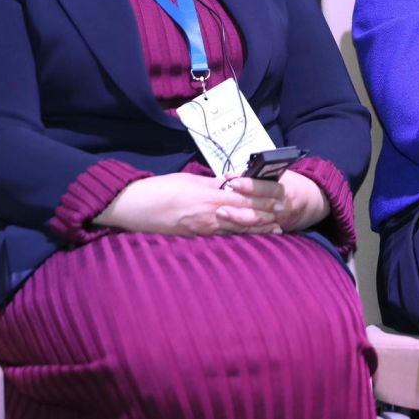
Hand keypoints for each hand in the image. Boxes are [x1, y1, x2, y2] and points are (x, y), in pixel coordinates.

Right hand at [95, 172, 285, 236]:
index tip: (281, 194)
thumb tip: (232, 181)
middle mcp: (210, 214)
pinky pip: (223, 237)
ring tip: (276, 227)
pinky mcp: (195, 237)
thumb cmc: (159, 190)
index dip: (264, 195)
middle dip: (267, 212)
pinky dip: (239, 236)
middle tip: (285, 210)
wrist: (132, 207)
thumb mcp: (188, 180)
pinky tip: (249, 237)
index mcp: (209, 195)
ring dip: (258, 227)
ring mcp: (203, 228)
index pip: (245, 195)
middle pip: (246, 213)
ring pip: (238, 228)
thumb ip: (212, 183)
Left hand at [227, 170, 330, 232]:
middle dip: (238, 208)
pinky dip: (241, 229)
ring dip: (236, 220)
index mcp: (285, 190)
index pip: (266, 187)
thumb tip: (234, 174)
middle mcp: (281, 207)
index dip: (250, 185)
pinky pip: (256, 232)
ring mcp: (277, 221)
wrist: (311, 203)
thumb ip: (260, 175)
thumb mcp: (282, 174)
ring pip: (255, 223)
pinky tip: (226, 228)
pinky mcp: (272, 230)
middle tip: (220, 206)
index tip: (233, 182)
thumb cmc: (292, 184)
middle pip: (258, 209)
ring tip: (220, 215)